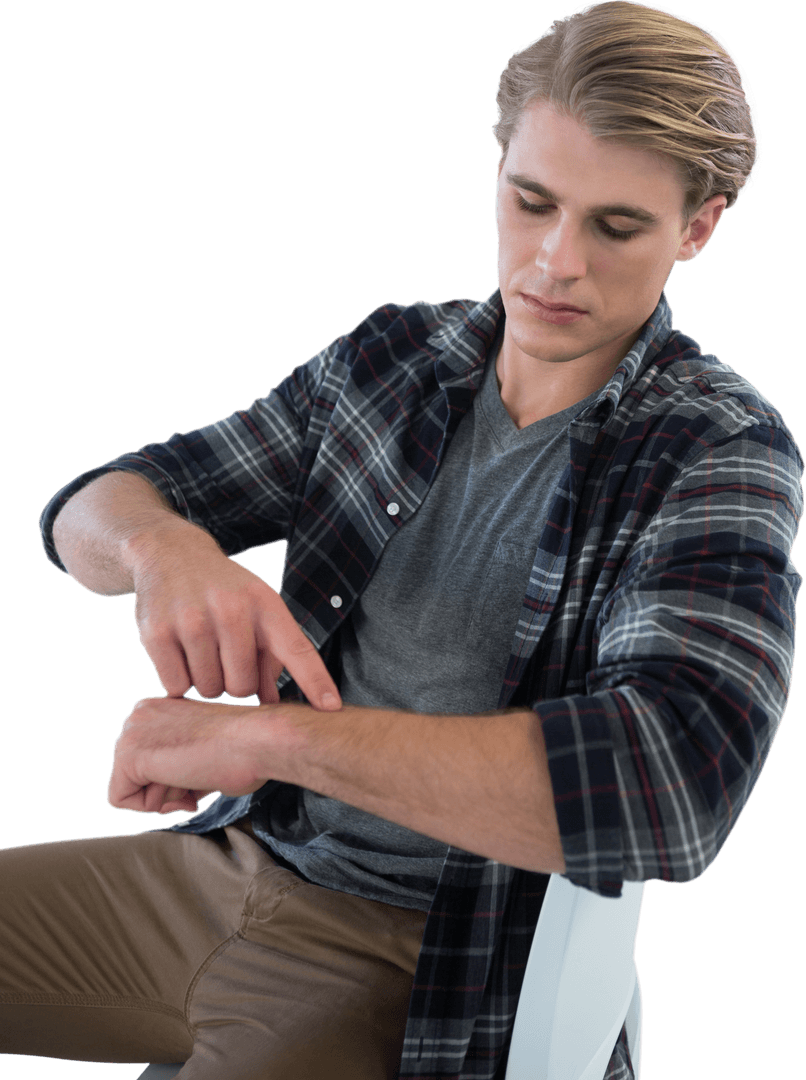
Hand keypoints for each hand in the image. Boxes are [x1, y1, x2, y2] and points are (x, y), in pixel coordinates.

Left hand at [107, 696, 291, 814]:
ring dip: (163, 796)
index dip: (173, 779)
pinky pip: (120, 799)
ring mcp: (131, 729)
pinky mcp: (129, 753)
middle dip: (166, 788)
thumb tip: (165, 787)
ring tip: (194, 775)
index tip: (200, 773)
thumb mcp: (202, 748)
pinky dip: (151, 806)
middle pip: (133, 775)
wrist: (258, 740)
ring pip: (126, 787)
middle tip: (198, 777)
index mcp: (158, 708)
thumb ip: (178, 760)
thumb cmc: (246, 749)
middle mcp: (139, 713)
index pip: (145, 761)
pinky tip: (181, 782)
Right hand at [129, 526, 341, 709]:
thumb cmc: (224, 592)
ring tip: (202, 650)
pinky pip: (176, 687)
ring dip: (206, 681)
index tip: (332, 707)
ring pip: (208, 689)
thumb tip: (273, 704)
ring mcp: (191, 620)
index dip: (315, 681)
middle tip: (225, 657)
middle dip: (236, 683)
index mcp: (264, 603)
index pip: (296, 649)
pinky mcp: (156, 633)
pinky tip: (179, 652)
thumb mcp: (257, 609)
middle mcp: (230, 609)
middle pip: (242, 687)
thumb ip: (272, 657)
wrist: (171, 554)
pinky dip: (178, 680)